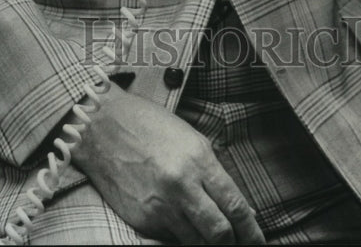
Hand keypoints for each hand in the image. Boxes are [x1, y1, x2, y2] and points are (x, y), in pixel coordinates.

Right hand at [70, 83, 264, 244]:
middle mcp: (182, 186)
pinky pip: (170, 238)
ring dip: (208, 244)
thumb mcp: (190, 139)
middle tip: (241, 245)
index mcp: (198, 160)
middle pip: (220, 232)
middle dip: (234, 243)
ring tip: (215, 240)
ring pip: (196, 242)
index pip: (235, 205)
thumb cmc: (148, 126)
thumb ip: (213, 172)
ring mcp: (160, 206)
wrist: (102, 127)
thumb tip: (235, 205)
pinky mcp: (142, 219)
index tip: (258, 240)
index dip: (252, 230)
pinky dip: (182, 237)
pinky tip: (186, 230)